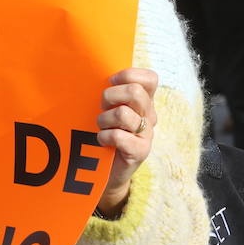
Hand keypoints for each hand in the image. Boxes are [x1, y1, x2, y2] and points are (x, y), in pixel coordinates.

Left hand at [95, 68, 158, 217]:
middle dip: (110, 96)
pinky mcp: (140, 151)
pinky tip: (102, 140)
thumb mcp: (111, 109)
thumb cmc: (106, 134)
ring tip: (101, 127)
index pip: (150, 78)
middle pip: (135, 92)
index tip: (111, 82)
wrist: (108, 172)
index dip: (129, 75)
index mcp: (145, 101)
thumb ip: (111, 93)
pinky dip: (104, 136)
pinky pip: (118, 136)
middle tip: (102, 108)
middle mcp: (149, 115)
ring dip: (104, 119)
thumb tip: (93, 72)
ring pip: (123, 114)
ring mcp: (147, 134)